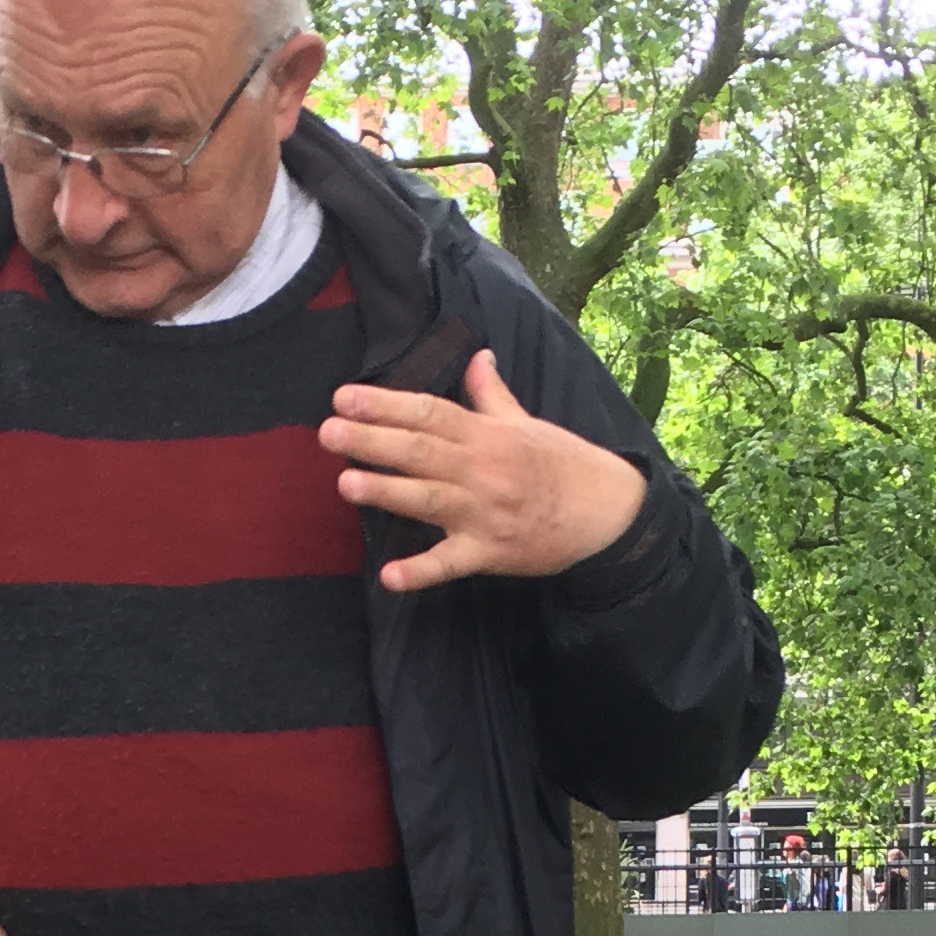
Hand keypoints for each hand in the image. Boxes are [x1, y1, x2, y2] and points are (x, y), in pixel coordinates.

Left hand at [320, 349, 649, 591]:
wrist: (606, 514)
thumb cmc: (563, 464)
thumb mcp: (527, 423)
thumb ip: (492, 394)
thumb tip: (479, 357)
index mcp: (487, 435)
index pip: (429, 413)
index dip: (385, 404)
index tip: (345, 397)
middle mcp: (481, 470)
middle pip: (420, 451)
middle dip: (372, 440)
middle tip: (328, 431)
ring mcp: (483, 513)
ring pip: (428, 499)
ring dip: (387, 492)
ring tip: (346, 483)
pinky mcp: (489, 553)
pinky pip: (450, 564)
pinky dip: (421, 573)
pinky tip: (390, 578)